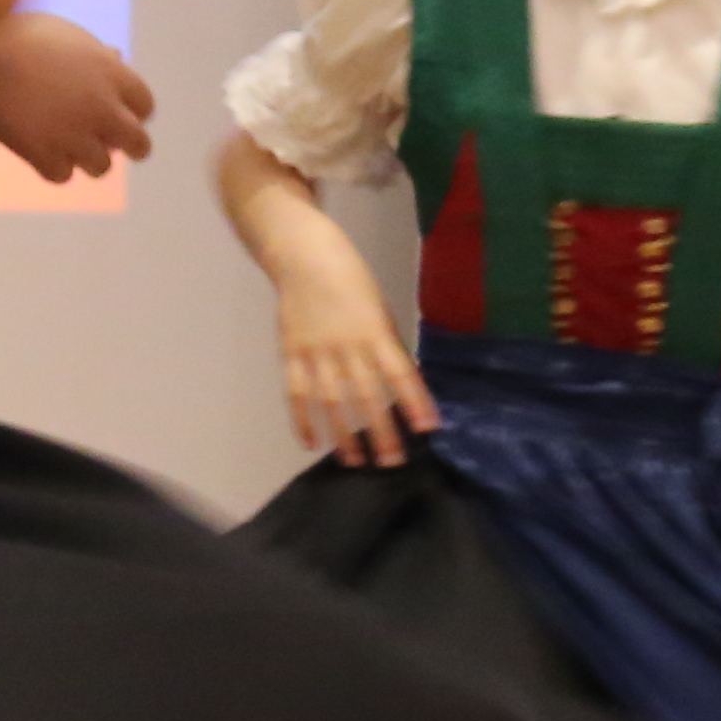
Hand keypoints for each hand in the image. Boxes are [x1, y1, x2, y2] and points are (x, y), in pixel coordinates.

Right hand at [0, 12, 157, 185]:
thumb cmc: (21, 34)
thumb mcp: (69, 34)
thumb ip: (96, 52)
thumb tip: (117, 54)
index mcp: (114, 75)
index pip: (145, 105)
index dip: (134, 111)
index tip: (124, 114)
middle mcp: (104, 110)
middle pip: (138, 144)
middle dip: (131, 146)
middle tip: (115, 146)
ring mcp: (76, 137)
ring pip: (101, 166)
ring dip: (88, 158)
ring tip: (71, 148)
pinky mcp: (46, 157)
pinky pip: (63, 175)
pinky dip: (53, 166)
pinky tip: (42, 153)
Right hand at [275, 262, 438, 465]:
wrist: (305, 258)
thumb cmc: (352, 283)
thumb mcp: (379, 310)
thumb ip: (387, 346)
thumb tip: (402, 384)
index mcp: (375, 332)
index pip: (401, 373)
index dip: (415, 401)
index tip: (428, 428)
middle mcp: (348, 346)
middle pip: (368, 396)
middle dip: (382, 431)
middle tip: (392, 462)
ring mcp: (317, 352)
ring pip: (332, 402)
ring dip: (344, 435)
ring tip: (355, 462)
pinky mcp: (291, 354)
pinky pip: (297, 393)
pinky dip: (303, 420)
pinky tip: (312, 444)